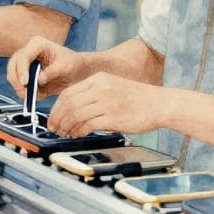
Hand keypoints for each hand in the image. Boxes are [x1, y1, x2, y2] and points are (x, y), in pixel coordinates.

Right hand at [7, 36, 85, 100]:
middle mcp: (28, 51)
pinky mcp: (25, 74)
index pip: (24, 56)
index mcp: (37, 44)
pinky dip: (23, 91)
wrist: (76, 70)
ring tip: (31, 96)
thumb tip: (39, 80)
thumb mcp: (66, 67)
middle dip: (16, 80)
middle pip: (13, 65)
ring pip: (12, 74)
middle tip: (24, 93)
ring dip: (18, 87)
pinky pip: (17, 83)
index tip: (25, 83)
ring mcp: (25, 63)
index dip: (22, 70)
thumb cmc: (72, 64)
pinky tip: (35, 95)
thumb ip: (52, 72)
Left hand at [45, 73, 169, 136]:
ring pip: (76, 114)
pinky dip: (79, 131)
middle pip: (68, 103)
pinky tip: (78, 134)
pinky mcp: (113, 117)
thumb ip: (93, 94)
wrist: (160, 104)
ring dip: (67, 126)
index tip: (53, 117)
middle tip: (54, 128)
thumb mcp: (113, 86)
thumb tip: (72, 109)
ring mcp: (107, 102)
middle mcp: (101, 88)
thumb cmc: (138, 98)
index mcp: (99, 79)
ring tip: (66, 133)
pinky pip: (88, 125)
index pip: (68, 92)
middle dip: (57, 118)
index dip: (56, 107)